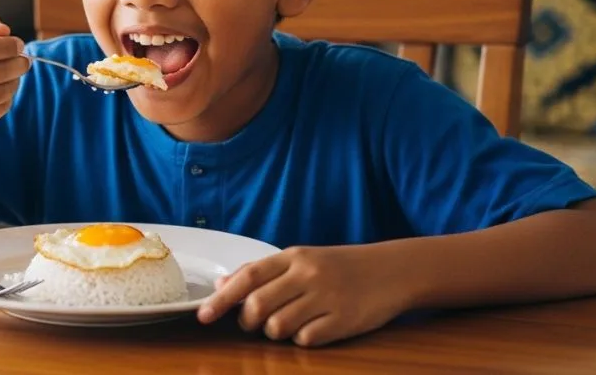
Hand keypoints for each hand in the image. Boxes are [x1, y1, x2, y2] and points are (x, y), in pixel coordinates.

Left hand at [197, 245, 409, 346]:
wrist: (392, 270)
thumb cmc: (340, 266)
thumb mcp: (301, 259)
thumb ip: (262, 272)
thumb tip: (222, 286)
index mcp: (294, 256)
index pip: (248, 277)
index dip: (221, 300)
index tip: (203, 316)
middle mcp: (308, 274)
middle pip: (258, 306)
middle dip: (248, 322)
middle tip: (254, 323)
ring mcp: (327, 297)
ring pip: (278, 327)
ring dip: (276, 332)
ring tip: (290, 322)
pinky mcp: (344, 321)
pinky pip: (305, 340)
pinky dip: (303, 339)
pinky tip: (315, 327)